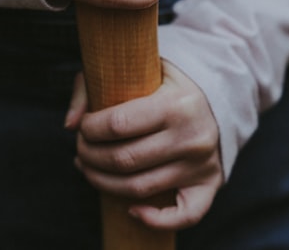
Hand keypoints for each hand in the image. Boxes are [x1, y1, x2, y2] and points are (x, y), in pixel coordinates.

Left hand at [64, 61, 222, 229]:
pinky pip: (185, 215)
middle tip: (82, 149)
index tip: (84, 127)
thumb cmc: (166, 84)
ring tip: (90, 169)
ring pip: (140, 188)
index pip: (118, 124)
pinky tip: (131, 210)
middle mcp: (192, 136)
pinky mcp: (210, 183)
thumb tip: (70, 125)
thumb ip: (93, 86)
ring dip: (104, 183)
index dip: (90, 130)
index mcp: (175, 104)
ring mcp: (202, 164)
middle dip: (90, 156)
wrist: (218, 97)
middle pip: (124, 159)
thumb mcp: (136, 69)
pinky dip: (156, 220)